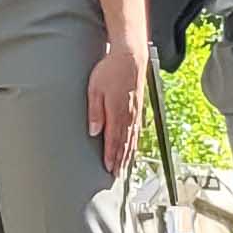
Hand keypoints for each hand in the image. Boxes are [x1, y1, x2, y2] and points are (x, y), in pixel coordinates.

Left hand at [85, 45, 141, 174]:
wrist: (130, 57)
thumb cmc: (110, 71)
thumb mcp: (94, 89)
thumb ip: (95, 112)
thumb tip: (94, 132)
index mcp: (117, 113)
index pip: (113, 141)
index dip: (111, 156)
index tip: (109, 169)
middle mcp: (129, 116)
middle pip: (125, 144)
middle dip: (120, 160)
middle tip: (116, 174)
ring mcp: (136, 113)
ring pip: (132, 139)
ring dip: (128, 154)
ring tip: (125, 166)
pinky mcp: (138, 108)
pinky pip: (137, 130)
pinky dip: (135, 142)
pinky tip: (134, 146)